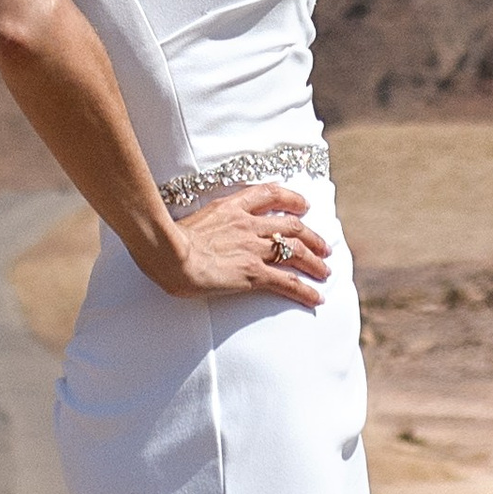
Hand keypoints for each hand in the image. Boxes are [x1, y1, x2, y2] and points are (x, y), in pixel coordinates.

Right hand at [159, 184, 328, 310]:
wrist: (167, 253)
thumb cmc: (166, 240)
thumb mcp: (190, 219)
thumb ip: (205, 222)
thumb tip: (201, 230)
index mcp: (231, 207)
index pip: (269, 194)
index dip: (291, 198)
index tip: (303, 205)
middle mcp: (248, 224)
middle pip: (292, 225)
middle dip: (312, 236)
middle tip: (324, 246)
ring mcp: (253, 248)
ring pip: (296, 252)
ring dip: (315, 262)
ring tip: (326, 271)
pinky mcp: (254, 274)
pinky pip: (288, 282)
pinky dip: (306, 291)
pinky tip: (317, 298)